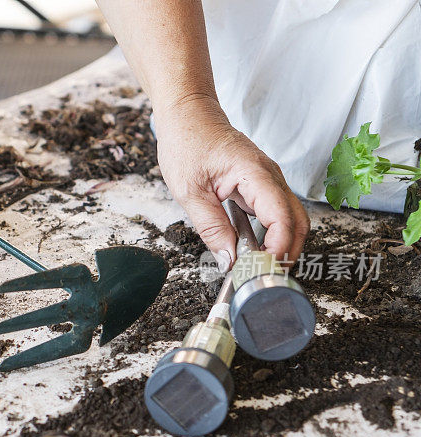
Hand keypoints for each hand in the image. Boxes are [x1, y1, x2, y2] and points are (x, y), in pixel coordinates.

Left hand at [154, 98, 309, 269]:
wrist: (187, 113)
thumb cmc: (187, 141)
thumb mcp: (190, 191)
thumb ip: (211, 227)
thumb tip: (229, 260)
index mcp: (255, 173)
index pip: (282, 217)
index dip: (278, 248)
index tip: (262, 269)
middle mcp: (269, 176)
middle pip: (297, 221)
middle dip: (287, 252)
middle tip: (263, 276)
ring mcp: (267, 181)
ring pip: (289, 219)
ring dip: (280, 245)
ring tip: (256, 267)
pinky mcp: (259, 185)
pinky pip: (273, 213)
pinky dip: (269, 234)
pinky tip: (251, 250)